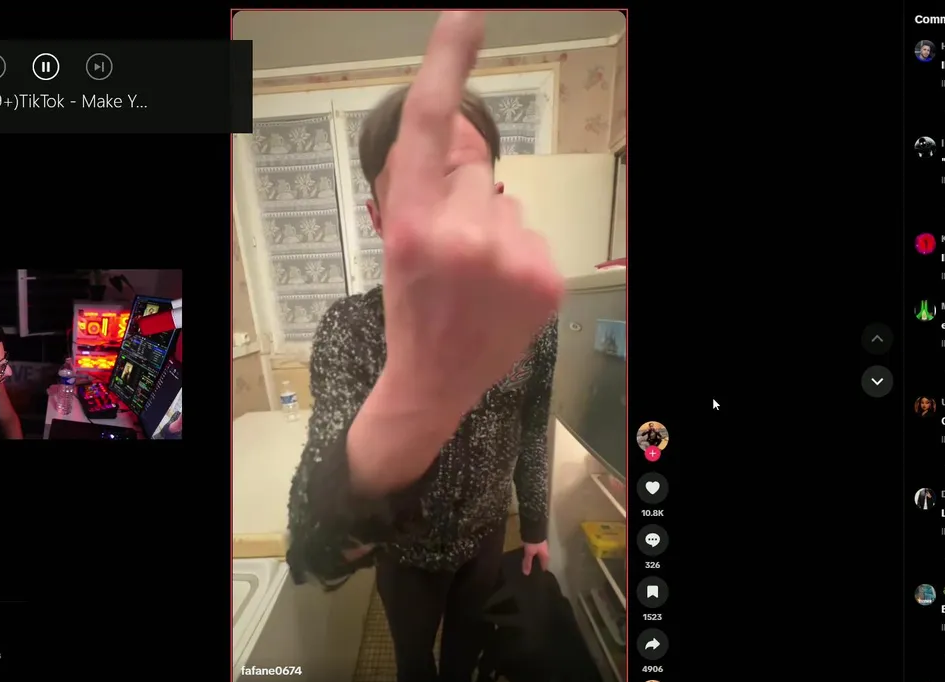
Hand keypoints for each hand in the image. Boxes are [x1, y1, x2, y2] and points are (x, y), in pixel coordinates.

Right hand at [379, 11, 562, 414]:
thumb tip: (462, 133)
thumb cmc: (413, 308)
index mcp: (412, 221)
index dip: (446, 63)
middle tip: (452, 252)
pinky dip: (521, 257)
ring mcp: (509, 258)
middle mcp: (461, 233)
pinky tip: (501, 291)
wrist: (435, 381)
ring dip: (496, 229)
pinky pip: (535, 235)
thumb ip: (426, 187)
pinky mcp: (545, 278)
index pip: (428, 127)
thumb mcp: (399, 243)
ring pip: (509, 205)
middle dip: (466, 198)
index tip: (466, 17)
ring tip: (477, 279)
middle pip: (478, 173)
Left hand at [521, 541, 548, 574]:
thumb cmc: (534, 543)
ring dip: (534, 558)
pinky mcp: (536, 541)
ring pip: (537, 554)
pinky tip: (526, 554)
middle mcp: (544, 551)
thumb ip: (527, 562)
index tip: (539, 575)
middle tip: (532, 570)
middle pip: (541, 560)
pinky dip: (530, 552)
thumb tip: (526, 573)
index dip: (542, 570)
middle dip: (537, 564)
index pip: (545, 565)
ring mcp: (541, 545)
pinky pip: (534, 549)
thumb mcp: (529, 553)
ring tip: (528, 563)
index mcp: (545, 555)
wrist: (534, 527)